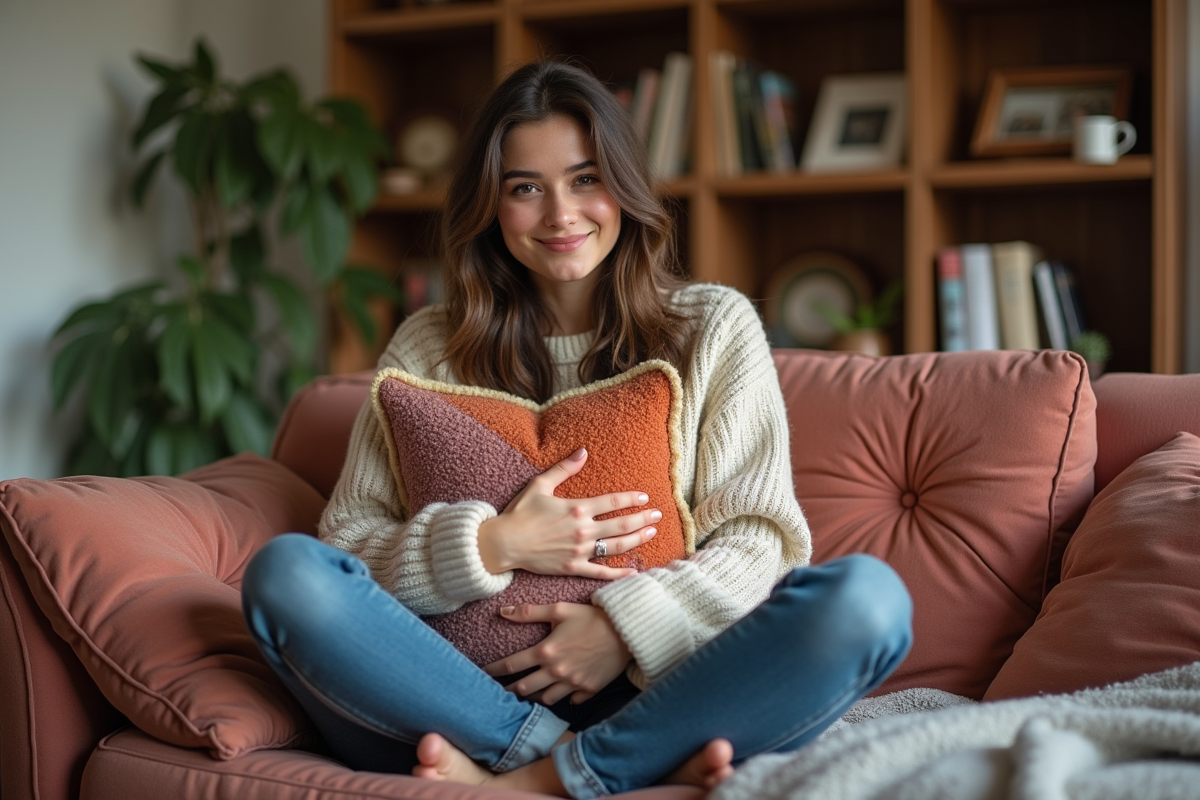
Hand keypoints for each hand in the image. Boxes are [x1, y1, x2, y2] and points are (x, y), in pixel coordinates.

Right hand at [477, 448, 661, 579]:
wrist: (504, 542)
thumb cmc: (520, 512)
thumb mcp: (540, 484)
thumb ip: (564, 469)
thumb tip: (583, 451)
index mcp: (577, 508)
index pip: (613, 501)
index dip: (632, 498)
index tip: (644, 497)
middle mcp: (583, 530)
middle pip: (621, 524)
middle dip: (643, 518)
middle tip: (657, 516)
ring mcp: (579, 550)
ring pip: (616, 546)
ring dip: (637, 539)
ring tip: (651, 533)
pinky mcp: (573, 567)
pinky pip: (601, 572)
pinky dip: (619, 574)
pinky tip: (633, 572)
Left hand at [485, 602, 631, 705]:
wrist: (626, 632)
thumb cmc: (592, 617)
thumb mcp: (560, 609)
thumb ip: (530, 612)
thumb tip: (503, 612)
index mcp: (547, 651)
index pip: (512, 665)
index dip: (495, 669)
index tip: (484, 673)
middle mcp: (557, 672)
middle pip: (525, 688)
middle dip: (510, 690)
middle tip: (500, 692)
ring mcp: (573, 684)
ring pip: (546, 699)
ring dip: (534, 697)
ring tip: (527, 695)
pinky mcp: (589, 690)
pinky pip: (571, 701)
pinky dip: (563, 699)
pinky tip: (559, 694)